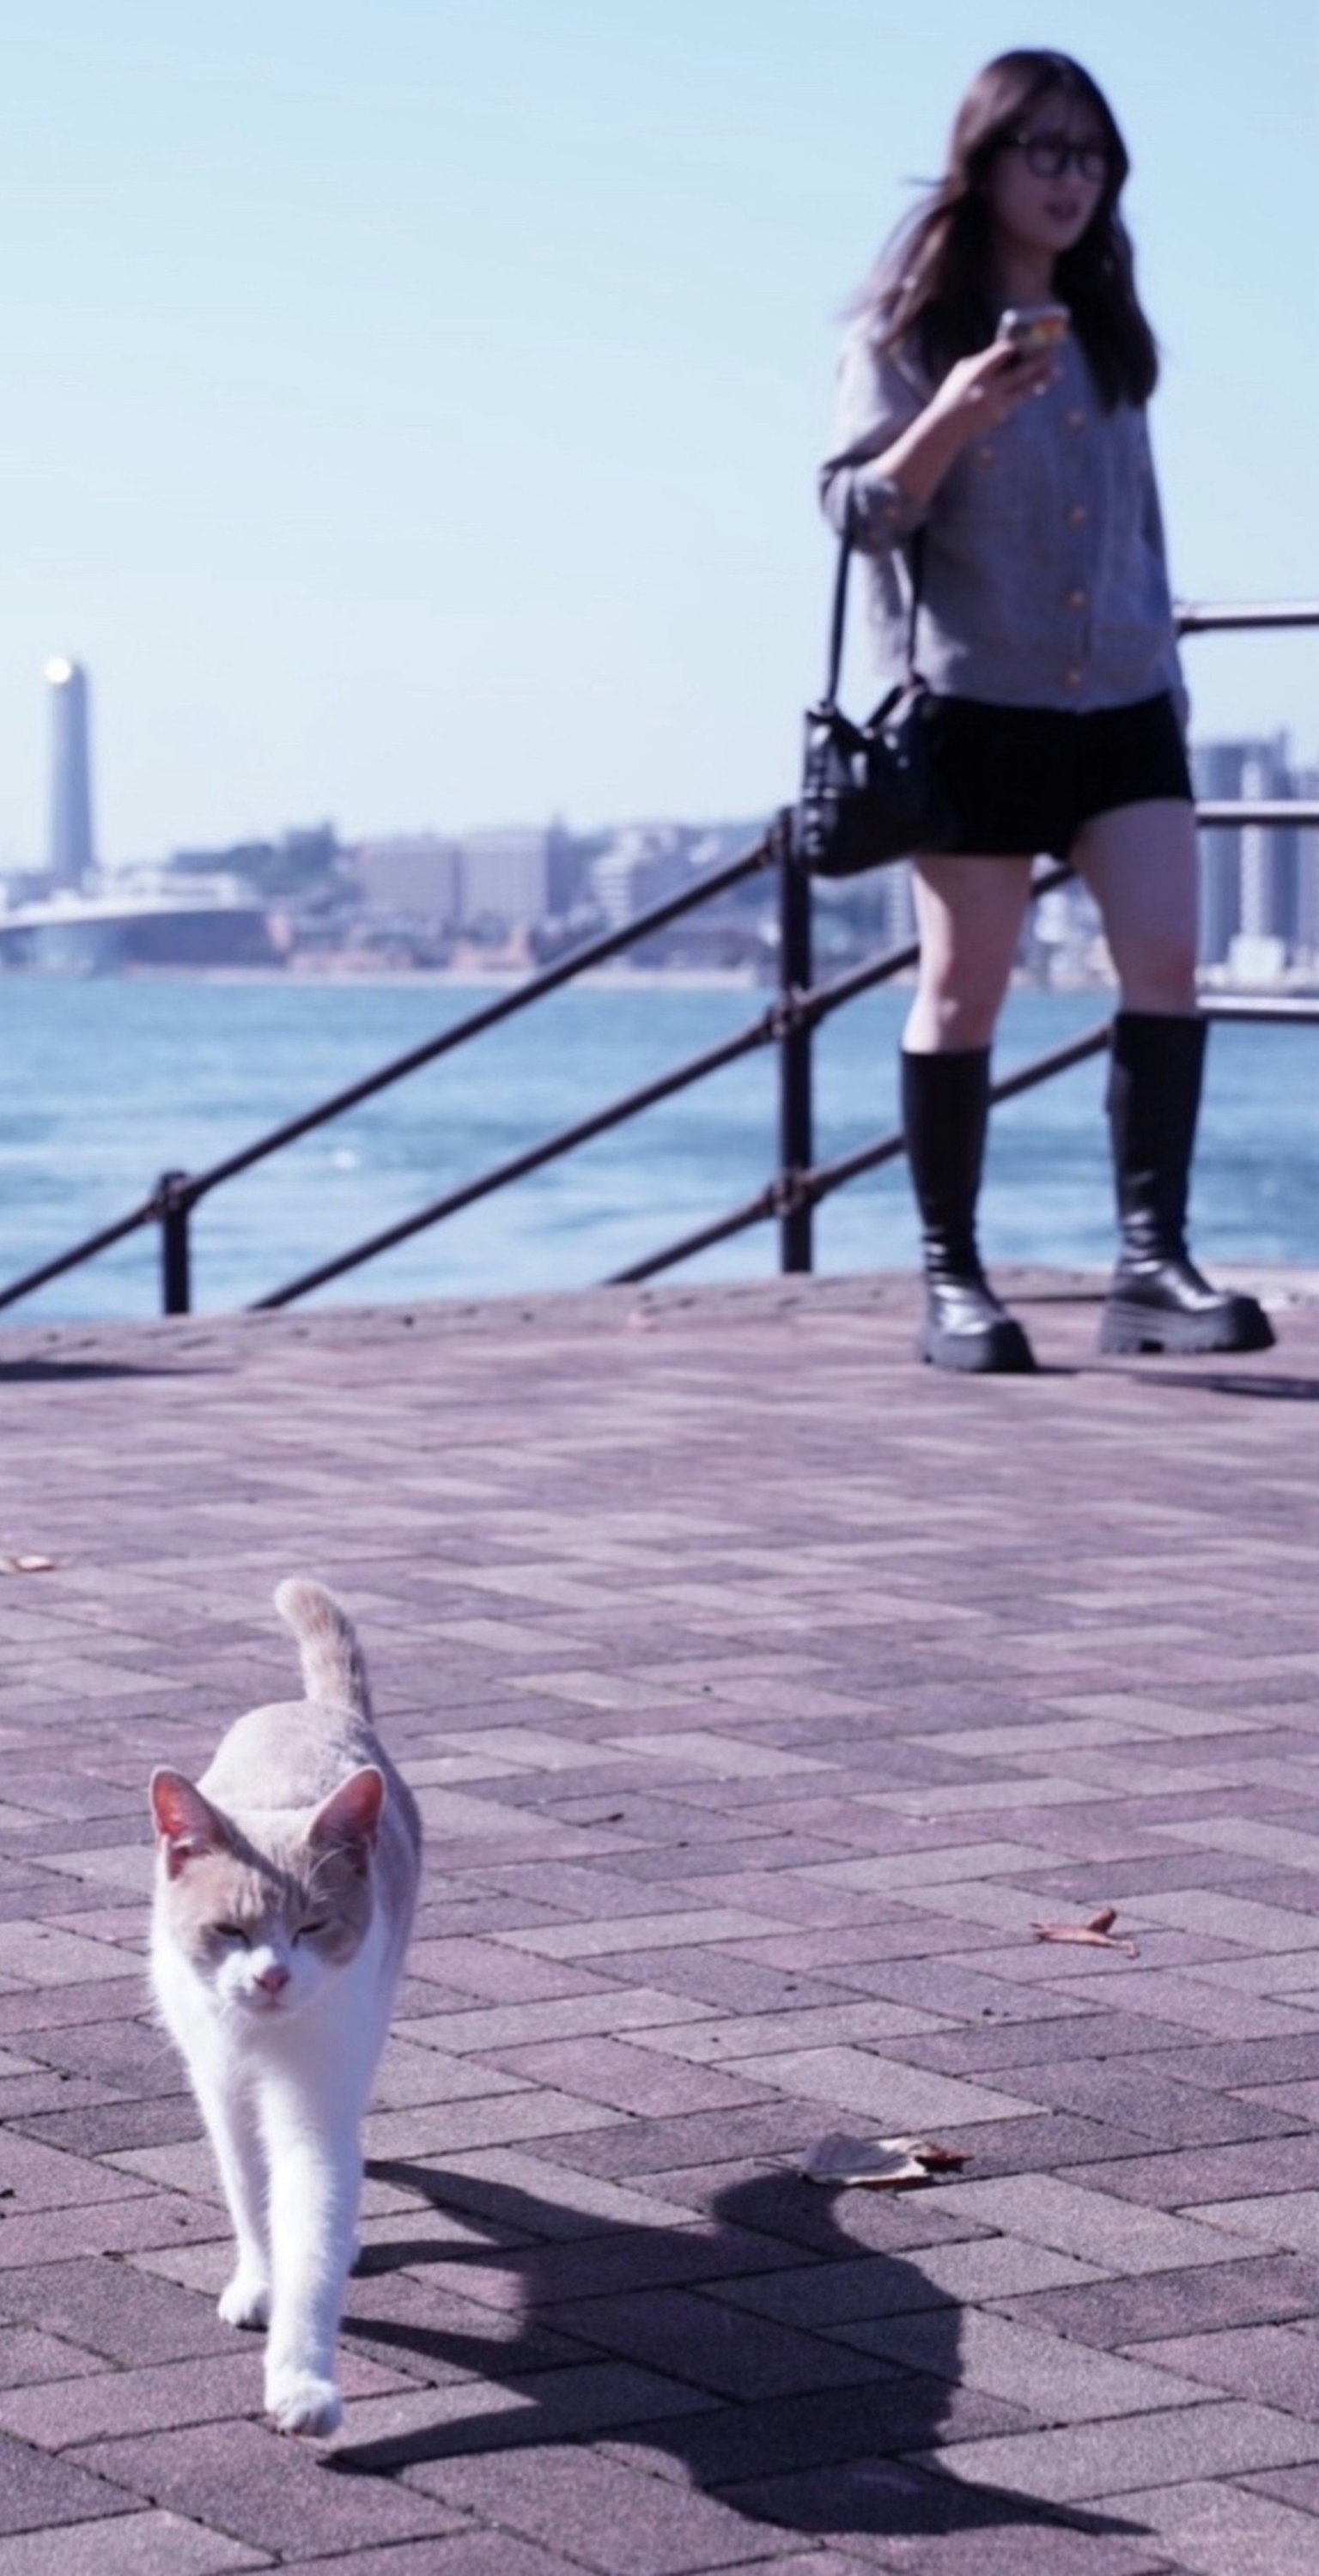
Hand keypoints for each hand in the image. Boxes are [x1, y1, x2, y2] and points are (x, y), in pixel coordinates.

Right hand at [929, 339, 1059, 435]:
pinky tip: (1040, 385)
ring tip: (1057, 371)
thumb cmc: (953, 394)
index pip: (1000, 353)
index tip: (1028, 338)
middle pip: (1019, 372)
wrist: (946, 427)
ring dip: (1041, 379)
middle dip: (1038, 361)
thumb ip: (984, 360)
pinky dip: (1029, 391)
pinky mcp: (1000, 415)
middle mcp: (988, 388)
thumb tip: (1008, 350)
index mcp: (977, 372)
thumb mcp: (962, 372)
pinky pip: (1018, 400)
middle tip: (1053, 352)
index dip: (1015, 345)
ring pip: (1025, 389)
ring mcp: (996, 403)